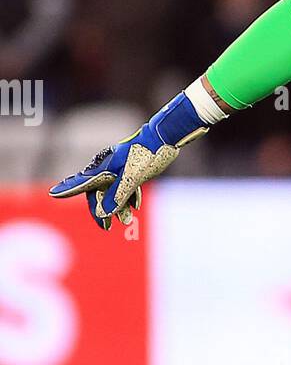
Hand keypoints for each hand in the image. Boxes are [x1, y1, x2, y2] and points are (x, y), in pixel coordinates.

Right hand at [49, 92, 207, 229]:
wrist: (164, 137)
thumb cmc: (146, 155)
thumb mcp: (132, 178)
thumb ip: (117, 195)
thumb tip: (103, 212)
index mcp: (104, 167)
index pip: (82, 183)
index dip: (68, 190)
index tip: (53, 193)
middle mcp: (108, 166)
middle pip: (97, 190)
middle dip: (101, 209)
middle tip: (106, 227)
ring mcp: (120, 167)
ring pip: (113, 189)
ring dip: (119, 206)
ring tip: (127, 221)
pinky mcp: (132, 167)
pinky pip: (125, 185)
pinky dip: (129, 197)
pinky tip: (135, 206)